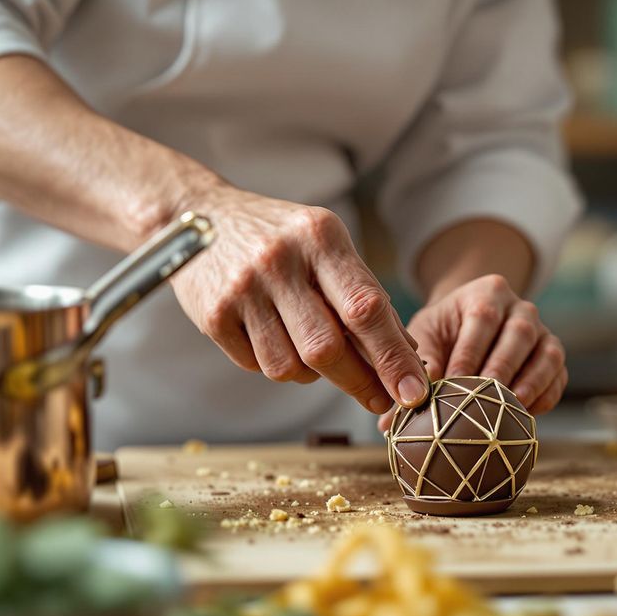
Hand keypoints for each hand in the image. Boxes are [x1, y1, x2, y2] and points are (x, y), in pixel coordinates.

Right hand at [171, 182, 427, 413]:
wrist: (202, 216)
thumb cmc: (282, 237)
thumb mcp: (327, 244)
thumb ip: (364, 293)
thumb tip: (407, 352)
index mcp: (320, 237)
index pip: (366, 308)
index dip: (393, 357)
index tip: (414, 391)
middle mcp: (279, 261)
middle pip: (327, 348)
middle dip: (360, 382)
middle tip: (380, 399)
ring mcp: (242, 289)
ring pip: (289, 367)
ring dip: (312, 374)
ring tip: (315, 352)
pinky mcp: (212, 316)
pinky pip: (257, 366)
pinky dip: (278, 366)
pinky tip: (279, 341)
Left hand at [379, 275, 566, 429]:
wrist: (471, 324)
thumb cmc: (444, 332)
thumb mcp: (426, 336)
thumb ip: (416, 365)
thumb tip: (399, 414)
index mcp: (487, 293)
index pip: (481, 319)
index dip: (469, 354)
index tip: (454, 385)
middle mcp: (521, 308)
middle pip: (519, 335)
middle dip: (501, 369)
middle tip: (484, 402)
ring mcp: (543, 331)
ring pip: (547, 353)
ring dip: (531, 382)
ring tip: (512, 408)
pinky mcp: (553, 355)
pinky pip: (558, 374)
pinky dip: (547, 394)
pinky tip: (527, 414)